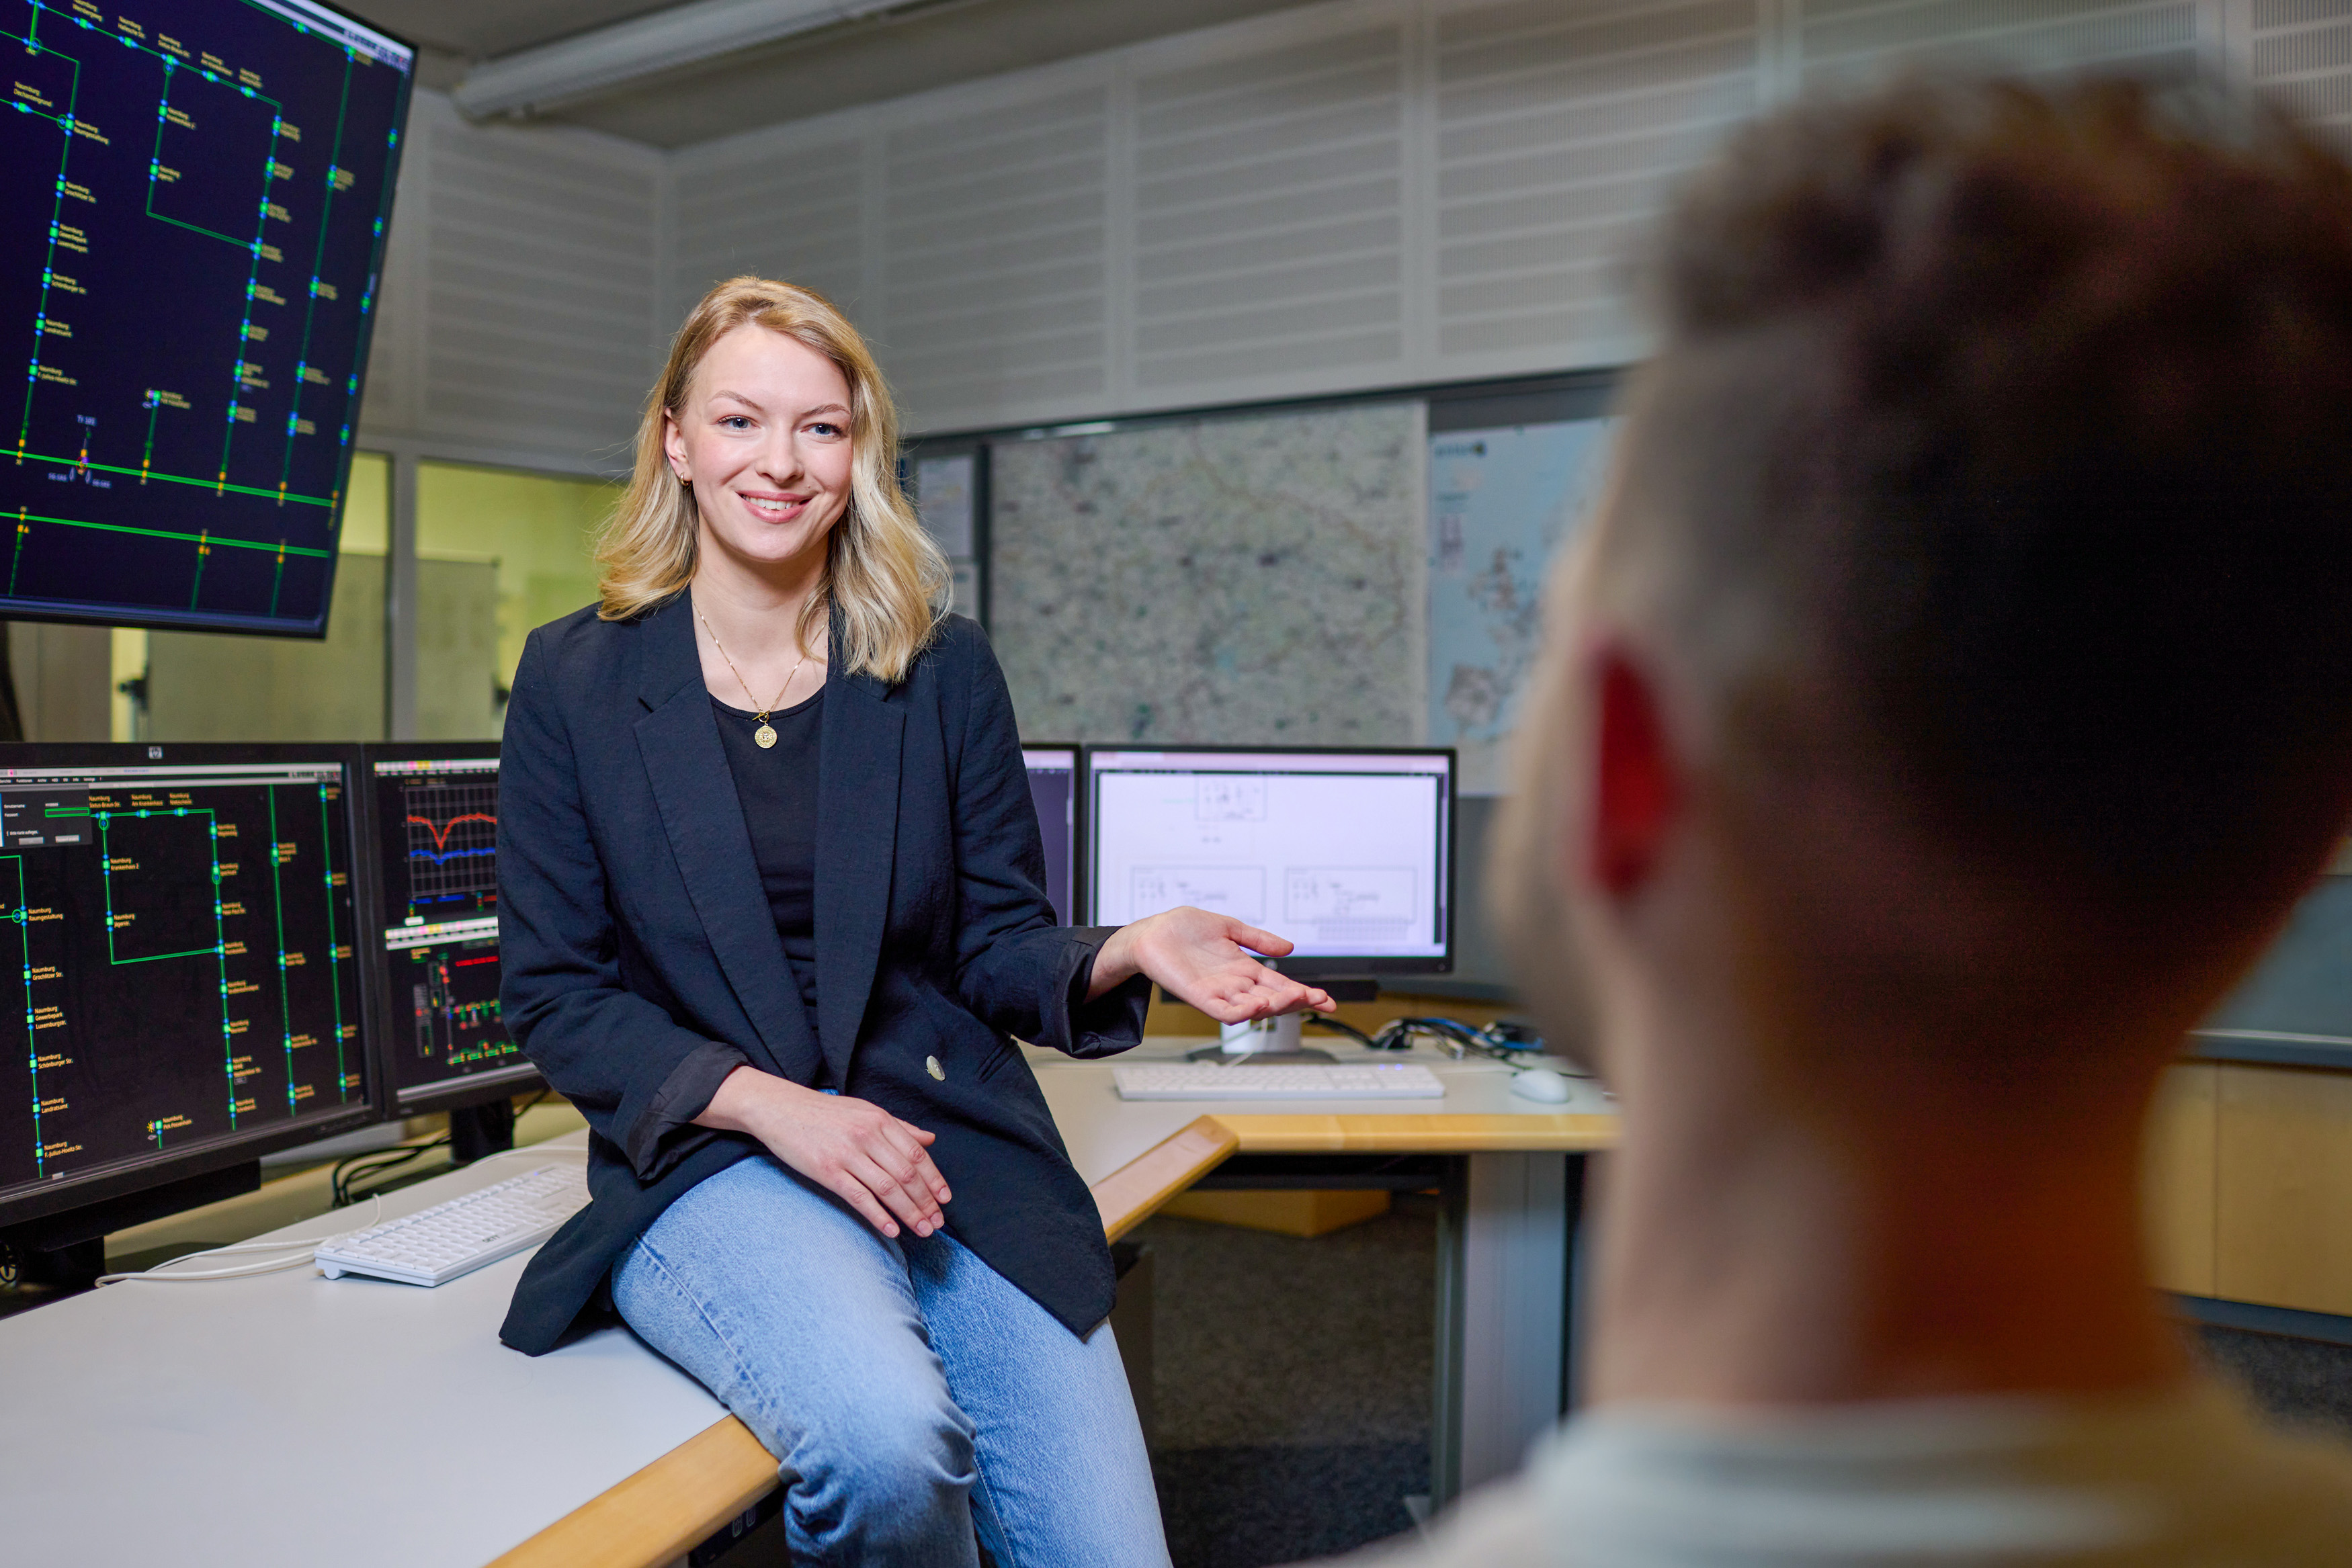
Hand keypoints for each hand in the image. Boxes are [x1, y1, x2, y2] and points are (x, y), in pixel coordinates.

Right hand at [694, 1066, 951, 1239]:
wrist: (780, 1109)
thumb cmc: (825, 1113)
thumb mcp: (865, 1111)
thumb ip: (899, 1127)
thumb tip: (930, 1140)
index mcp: (880, 1120)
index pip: (917, 1155)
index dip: (934, 1179)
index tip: (945, 1199)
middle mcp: (867, 1136)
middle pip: (906, 1175)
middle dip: (926, 1202)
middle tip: (937, 1223)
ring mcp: (847, 1154)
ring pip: (888, 1189)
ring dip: (909, 1213)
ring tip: (922, 1231)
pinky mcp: (827, 1171)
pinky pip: (859, 1197)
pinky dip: (878, 1216)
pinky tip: (891, 1230)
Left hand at [1088, 906, 1335, 1021]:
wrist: (1150, 933)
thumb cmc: (1183, 929)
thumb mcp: (1228, 928)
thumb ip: (1258, 939)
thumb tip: (1290, 947)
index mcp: (1244, 969)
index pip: (1281, 984)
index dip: (1304, 993)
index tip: (1327, 1000)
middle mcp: (1235, 984)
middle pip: (1274, 999)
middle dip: (1297, 1001)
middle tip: (1317, 998)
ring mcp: (1219, 992)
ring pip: (1254, 1008)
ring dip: (1275, 1006)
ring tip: (1293, 996)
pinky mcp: (1200, 997)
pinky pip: (1225, 1012)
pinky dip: (1243, 1012)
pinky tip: (1259, 1005)